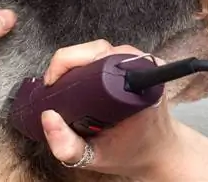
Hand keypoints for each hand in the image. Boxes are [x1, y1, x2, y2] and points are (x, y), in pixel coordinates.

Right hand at [41, 40, 179, 178]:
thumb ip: (69, 147)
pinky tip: (78, 79)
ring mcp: (140, 62)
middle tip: (54, 86)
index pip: (100, 60)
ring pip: (99, 50)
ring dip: (77, 62)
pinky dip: (87, 63)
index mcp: (139, 86)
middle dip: (69, 63)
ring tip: (63, 83)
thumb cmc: (133, 152)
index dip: (72, 66)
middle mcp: (143, 68)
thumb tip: (48, 117)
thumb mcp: (96, 157)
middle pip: (97, 50)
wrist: (159, 151)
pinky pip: (105, 55)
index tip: (55, 84)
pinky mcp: (135, 63)